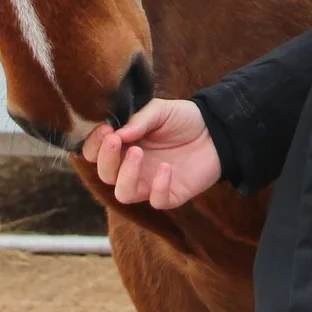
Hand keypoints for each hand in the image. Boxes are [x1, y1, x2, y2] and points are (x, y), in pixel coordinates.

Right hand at [80, 98, 223, 210]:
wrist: (217, 129)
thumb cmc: (184, 119)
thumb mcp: (160, 110)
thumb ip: (139, 120)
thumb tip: (117, 134)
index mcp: (124, 146)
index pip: (95, 154)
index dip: (93, 145)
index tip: (105, 130)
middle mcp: (133, 167)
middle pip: (105, 175)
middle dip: (106, 158)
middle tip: (115, 139)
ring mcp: (150, 183)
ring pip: (124, 193)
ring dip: (126, 175)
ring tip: (138, 152)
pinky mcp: (171, 195)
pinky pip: (157, 201)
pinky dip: (158, 187)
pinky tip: (167, 168)